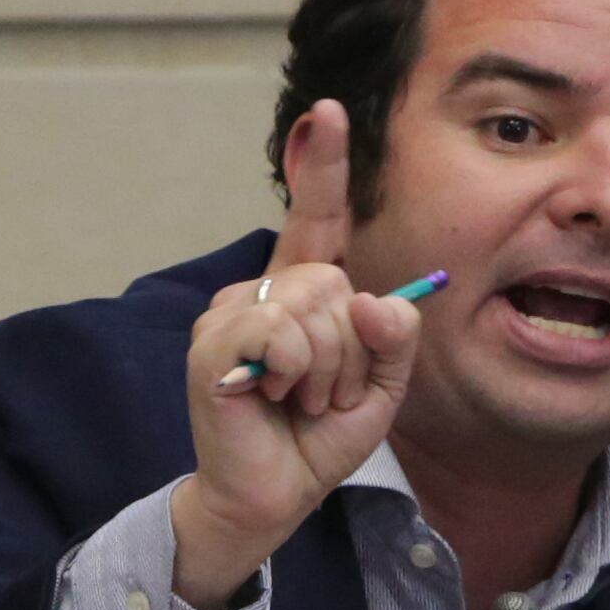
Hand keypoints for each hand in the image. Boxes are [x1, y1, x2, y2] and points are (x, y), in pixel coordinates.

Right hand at [173, 100, 425, 608]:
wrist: (273, 497)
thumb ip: (394, 339)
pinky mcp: (214, 345)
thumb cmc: (317, 439)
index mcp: (300, 295)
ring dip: (328, 370)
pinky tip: (275, 398)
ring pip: (313, 309)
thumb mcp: (381, 389)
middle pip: (334, 283)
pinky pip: (281, 333)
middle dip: (352, 350)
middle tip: (324, 393)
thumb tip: (377, 300)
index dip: (323, 169)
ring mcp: (231, 315)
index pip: (314, 221)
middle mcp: (261, 293)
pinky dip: (296, 372)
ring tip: (300, 401)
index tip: (328, 112)